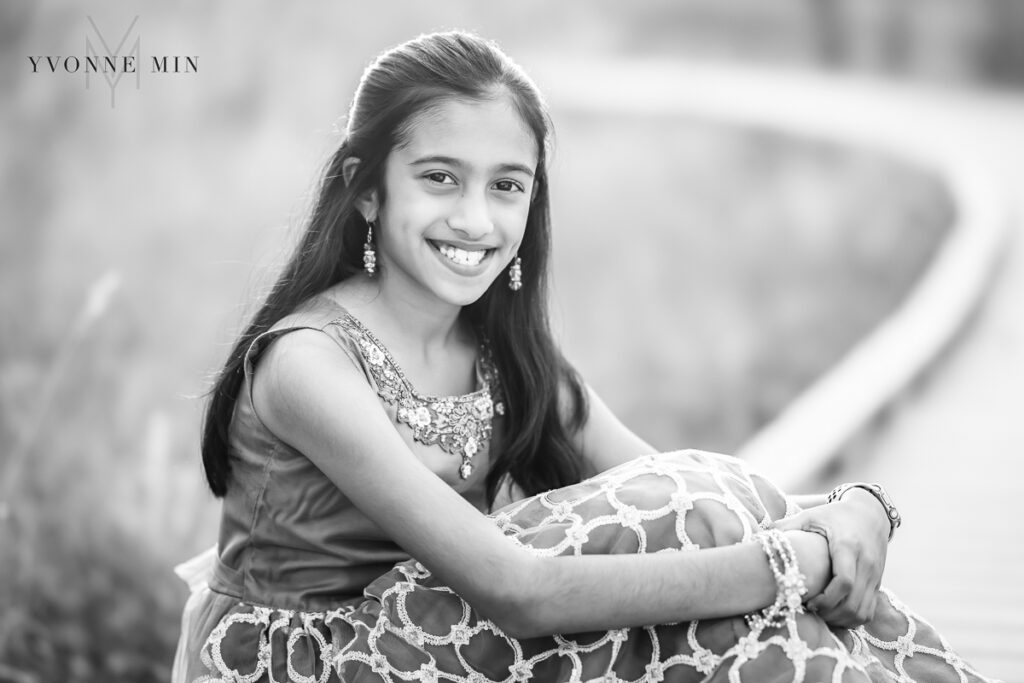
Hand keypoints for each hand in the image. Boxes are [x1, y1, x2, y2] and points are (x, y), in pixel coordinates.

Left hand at [773, 489, 889, 627]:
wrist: (870, 513)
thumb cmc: (833, 515)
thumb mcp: (810, 515)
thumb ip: (786, 527)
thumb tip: (758, 538)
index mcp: (847, 546)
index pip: (844, 582)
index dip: (826, 599)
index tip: (808, 602)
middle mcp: (865, 563)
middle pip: (853, 603)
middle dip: (830, 614)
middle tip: (810, 610)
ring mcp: (875, 576)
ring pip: (862, 612)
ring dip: (840, 620)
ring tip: (820, 613)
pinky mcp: (878, 583)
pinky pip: (869, 612)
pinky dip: (852, 618)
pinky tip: (834, 612)